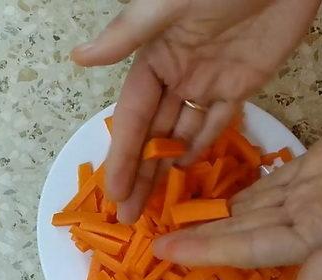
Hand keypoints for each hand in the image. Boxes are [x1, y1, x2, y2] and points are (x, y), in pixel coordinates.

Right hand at [72, 0, 320, 223]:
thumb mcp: (168, 5)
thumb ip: (127, 34)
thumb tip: (79, 58)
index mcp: (153, 59)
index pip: (132, 118)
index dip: (122, 155)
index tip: (114, 192)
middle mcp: (176, 76)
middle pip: (153, 134)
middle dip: (139, 174)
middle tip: (129, 216)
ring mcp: (208, 83)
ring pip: (182, 134)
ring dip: (166, 168)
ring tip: (155, 207)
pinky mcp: (241, 84)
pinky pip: (218, 122)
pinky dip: (203, 146)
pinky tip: (188, 172)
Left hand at [153, 90, 321, 279]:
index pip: (249, 248)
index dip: (206, 249)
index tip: (164, 250)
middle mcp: (310, 218)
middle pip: (242, 229)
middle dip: (199, 233)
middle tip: (151, 233)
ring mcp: (314, 188)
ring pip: (251, 204)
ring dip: (214, 211)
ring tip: (173, 212)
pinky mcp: (321, 160)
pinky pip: (272, 178)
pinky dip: (242, 185)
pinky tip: (218, 190)